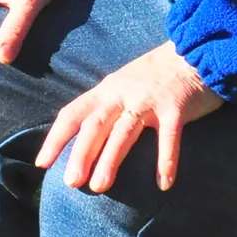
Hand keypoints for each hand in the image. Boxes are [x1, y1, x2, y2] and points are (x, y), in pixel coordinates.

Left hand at [36, 40, 222, 194]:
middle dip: (80, 153)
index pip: (73, 114)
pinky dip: (166, 161)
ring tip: (99, 187)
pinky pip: (169, 137)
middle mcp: (123, 93)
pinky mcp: (176, 107)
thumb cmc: (156, 75)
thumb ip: (107, 107)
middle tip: (70, 183)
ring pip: (124, 132)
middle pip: (95, 125)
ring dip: (111, 160)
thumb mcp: (123, 85)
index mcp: (106, 90)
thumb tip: (85, 140)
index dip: (56, 138)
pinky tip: (163, 185)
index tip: (41, 163)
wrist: (194, 50)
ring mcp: (149, 99)